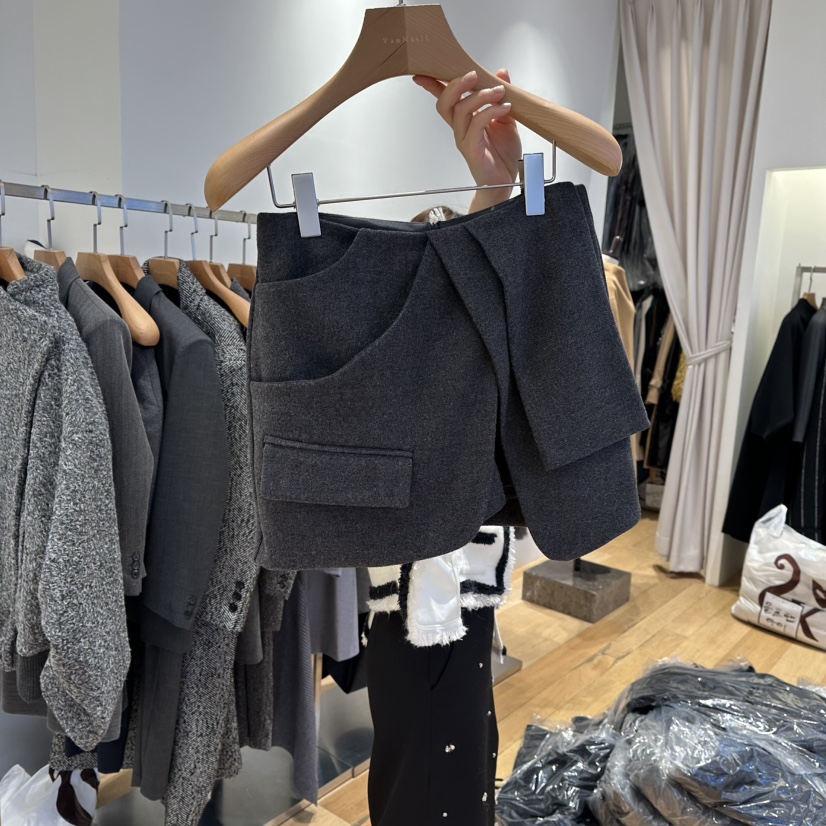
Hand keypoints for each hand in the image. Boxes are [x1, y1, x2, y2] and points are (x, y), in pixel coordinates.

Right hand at [413, 68, 522, 212]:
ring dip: (480, 96)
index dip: (433, 85)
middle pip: (445, 103)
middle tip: (473, 75)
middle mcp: (461, 129)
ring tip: (499, 92)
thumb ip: (501, 96)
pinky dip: (491, 111)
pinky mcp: (472, 149)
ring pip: (460, 110)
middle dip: (456, 84)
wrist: (507, 179)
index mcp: (466, 120)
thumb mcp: (507, 117)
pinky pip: (476, 124)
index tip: (425, 72)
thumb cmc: (504, 154)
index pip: (445, 99)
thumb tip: (501, 73)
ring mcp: (464, 139)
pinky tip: (504, 108)